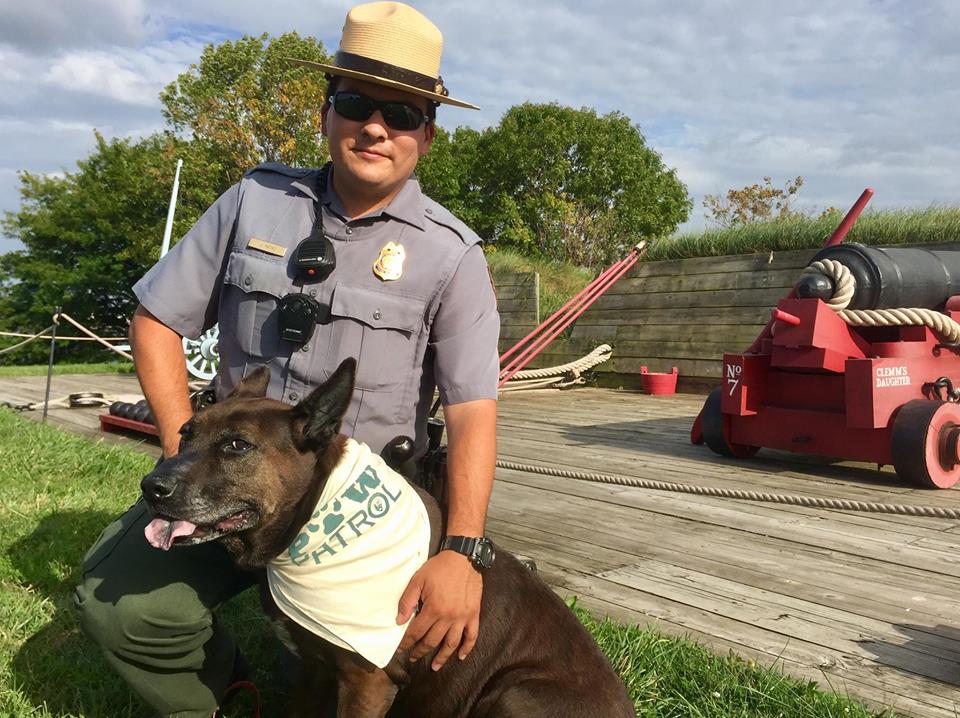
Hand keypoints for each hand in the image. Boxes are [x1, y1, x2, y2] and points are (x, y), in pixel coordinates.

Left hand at [396, 550, 481, 670]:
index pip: (416, 632)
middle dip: (420, 651)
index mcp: (433, 609)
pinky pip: (472, 635)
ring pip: (451, 643)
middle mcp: (448, 617)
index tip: (401, 649)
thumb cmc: (439, 568)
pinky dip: (467, 648)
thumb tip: (399, 620)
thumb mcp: (417, 580)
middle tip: (413, 657)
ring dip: (442, 657)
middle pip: (432, 641)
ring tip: (435, 666)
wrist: (463, 557)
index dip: (407, 642)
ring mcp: (462, 617)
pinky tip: (461, 656)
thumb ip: (407, 600)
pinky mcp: (474, 614)